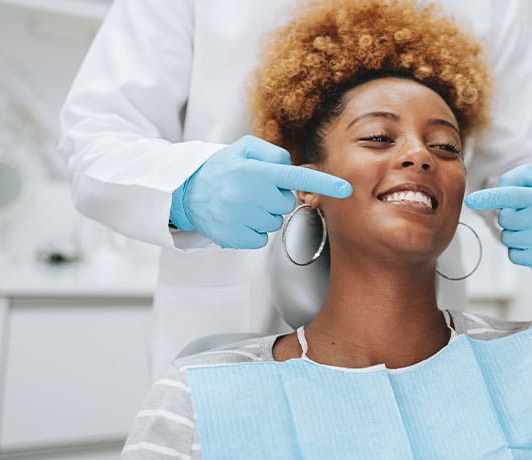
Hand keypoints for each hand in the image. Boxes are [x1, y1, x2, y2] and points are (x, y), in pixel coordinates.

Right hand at [171, 135, 351, 248]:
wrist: (186, 192)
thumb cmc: (223, 168)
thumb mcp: (245, 149)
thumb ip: (273, 154)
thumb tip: (292, 167)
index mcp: (253, 171)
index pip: (295, 177)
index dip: (324, 183)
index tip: (346, 189)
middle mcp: (246, 195)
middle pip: (286, 203)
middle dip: (275, 197)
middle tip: (254, 190)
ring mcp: (239, 218)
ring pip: (274, 221)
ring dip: (264, 213)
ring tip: (243, 203)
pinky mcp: (234, 237)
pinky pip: (261, 237)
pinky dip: (253, 230)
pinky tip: (237, 218)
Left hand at [464, 164, 531, 270]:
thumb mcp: (531, 182)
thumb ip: (510, 180)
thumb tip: (493, 196)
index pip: (514, 195)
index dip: (490, 197)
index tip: (471, 200)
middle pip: (505, 218)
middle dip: (506, 216)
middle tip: (521, 215)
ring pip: (507, 238)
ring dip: (510, 233)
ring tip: (526, 229)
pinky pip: (513, 255)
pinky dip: (516, 249)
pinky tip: (529, 243)